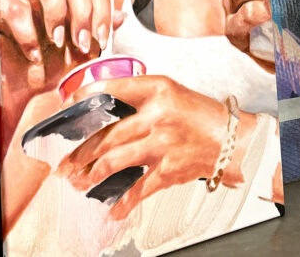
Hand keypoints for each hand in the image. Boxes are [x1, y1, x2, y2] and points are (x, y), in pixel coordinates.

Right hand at [0, 0, 121, 88]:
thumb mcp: (77, 52)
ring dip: (58, 14)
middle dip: (83, 14)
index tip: (102, 41)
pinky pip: (19, 6)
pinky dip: (28, 33)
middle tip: (81, 44)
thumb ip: (97, 33)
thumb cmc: (46, 63)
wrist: (12, 83)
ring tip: (56, 43)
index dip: (104, 13)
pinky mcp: (3, 2)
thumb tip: (121, 16)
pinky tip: (33, 55)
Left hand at [56, 76, 256, 220]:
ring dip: (91, 175)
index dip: (83, 98)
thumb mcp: (172, 92)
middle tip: (64, 163)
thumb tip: (104, 107)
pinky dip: (122, 203)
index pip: (111, 89)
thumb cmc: (202, 115)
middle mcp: (157, 115)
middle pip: (105, 134)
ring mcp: (162, 143)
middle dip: (79, 152)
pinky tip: (112, 211)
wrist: (234, 140)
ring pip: (113, 161)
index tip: (67, 107)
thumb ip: (141, 96)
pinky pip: (138, 189)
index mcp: (157, 89)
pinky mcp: (170, 169)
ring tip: (80, 181)